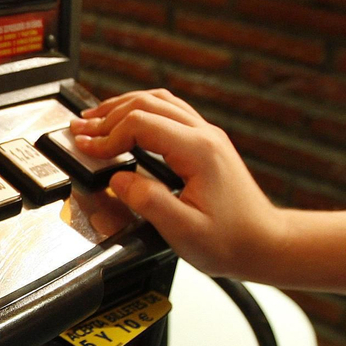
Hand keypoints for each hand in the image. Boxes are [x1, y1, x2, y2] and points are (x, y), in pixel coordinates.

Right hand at [70, 89, 288, 278]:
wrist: (265, 243)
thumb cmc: (232, 241)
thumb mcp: (185, 230)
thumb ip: (148, 202)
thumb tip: (119, 180)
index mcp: (198, 151)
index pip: (140, 124)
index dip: (107, 135)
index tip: (85, 148)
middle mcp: (204, 136)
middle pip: (147, 104)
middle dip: (108, 115)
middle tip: (80, 129)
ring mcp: (207, 137)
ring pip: (160, 102)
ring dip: (124, 107)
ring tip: (96, 120)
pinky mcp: (207, 145)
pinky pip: (170, 113)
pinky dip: (142, 113)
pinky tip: (127, 123)